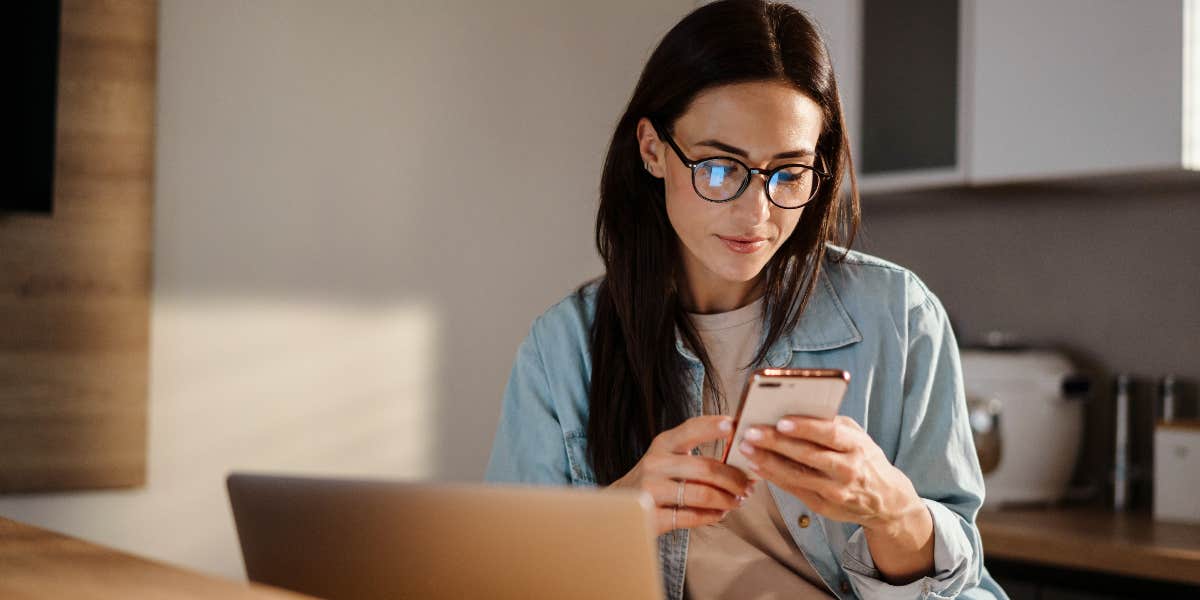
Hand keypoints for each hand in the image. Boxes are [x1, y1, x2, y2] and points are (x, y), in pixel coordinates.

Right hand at [609, 415, 754, 534]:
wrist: (617, 506)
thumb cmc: (654, 479)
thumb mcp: (667, 457)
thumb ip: (695, 453)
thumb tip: (741, 454)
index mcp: (662, 444)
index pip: (691, 429)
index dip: (714, 426)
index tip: (735, 425)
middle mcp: (654, 464)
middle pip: (705, 467)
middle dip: (734, 478)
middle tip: (748, 486)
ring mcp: (650, 491)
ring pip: (702, 494)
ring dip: (727, 500)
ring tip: (737, 501)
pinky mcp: (651, 516)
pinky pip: (691, 517)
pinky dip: (711, 516)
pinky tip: (719, 514)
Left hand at [736, 415, 924, 535]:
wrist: (886, 500)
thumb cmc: (864, 458)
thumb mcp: (857, 436)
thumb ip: (831, 424)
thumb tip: (796, 409)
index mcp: (857, 446)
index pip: (830, 434)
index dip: (805, 428)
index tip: (781, 421)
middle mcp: (848, 470)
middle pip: (808, 455)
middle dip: (776, 443)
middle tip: (750, 432)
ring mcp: (836, 491)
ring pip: (797, 475)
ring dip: (768, 461)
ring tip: (746, 448)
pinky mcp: (824, 507)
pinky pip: (794, 490)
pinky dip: (773, 477)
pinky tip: (755, 466)